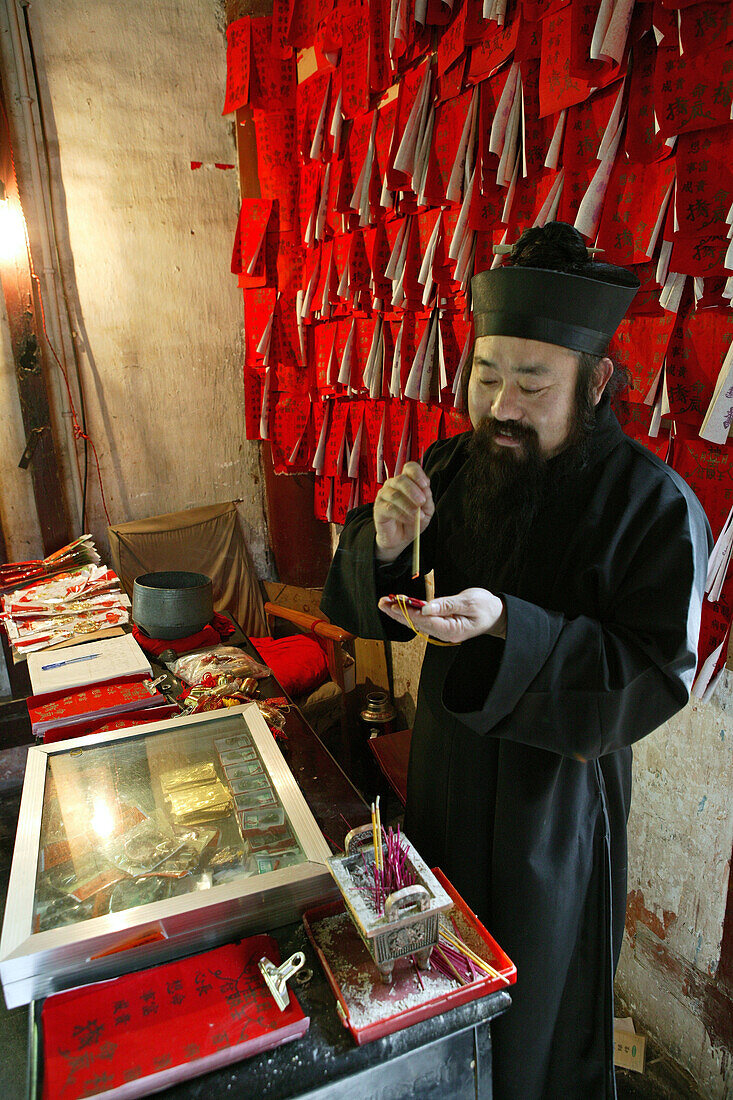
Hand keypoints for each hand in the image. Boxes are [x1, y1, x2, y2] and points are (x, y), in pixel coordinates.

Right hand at [373, 462, 434, 562]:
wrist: (400, 537)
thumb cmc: (413, 520)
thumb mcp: (426, 510)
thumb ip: (427, 498)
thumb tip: (425, 489)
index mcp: (407, 481)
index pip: (410, 468)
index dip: (417, 474)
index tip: (425, 485)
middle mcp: (393, 485)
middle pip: (401, 479)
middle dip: (413, 490)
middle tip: (422, 501)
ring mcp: (384, 495)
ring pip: (395, 495)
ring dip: (408, 505)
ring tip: (417, 515)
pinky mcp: (378, 508)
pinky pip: (389, 508)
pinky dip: (401, 514)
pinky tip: (409, 519)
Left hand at [378, 588, 506, 641]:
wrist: (496, 614)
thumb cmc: (486, 607)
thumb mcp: (470, 602)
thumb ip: (447, 605)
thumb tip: (426, 608)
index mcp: (452, 629)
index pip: (426, 620)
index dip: (409, 612)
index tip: (396, 603)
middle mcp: (444, 633)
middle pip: (416, 623)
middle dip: (398, 613)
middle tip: (382, 603)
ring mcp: (441, 630)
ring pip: (416, 622)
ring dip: (400, 613)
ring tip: (385, 603)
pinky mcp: (440, 625)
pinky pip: (421, 620)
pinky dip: (409, 612)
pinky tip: (399, 606)